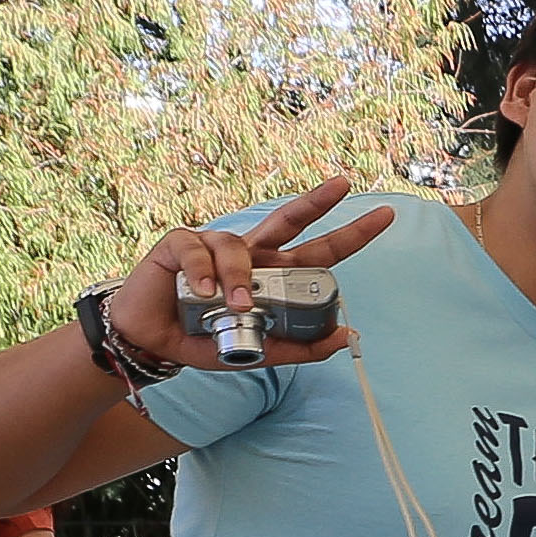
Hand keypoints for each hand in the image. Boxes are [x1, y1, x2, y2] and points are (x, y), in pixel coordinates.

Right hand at [104, 180, 397, 373]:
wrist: (151, 341)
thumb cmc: (204, 338)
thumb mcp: (259, 351)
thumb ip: (301, 347)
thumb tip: (348, 336)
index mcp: (272, 274)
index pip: (317, 251)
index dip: (347, 234)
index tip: (384, 216)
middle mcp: (250, 253)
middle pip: (289, 220)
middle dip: (316, 201)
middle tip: (343, 185)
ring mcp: (214, 244)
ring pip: (238, 246)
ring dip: (239, 278)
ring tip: (233, 306)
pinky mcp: (179, 244)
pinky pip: (197, 249)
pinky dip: (202, 271)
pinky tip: (201, 291)